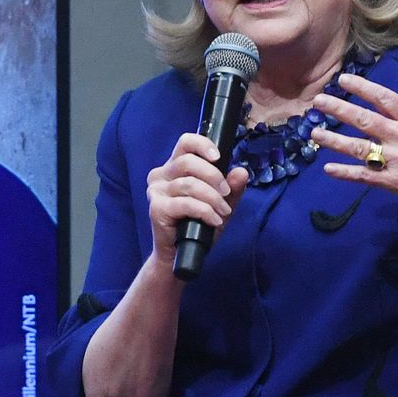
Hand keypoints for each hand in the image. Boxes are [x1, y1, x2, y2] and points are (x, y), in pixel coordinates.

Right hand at [145, 132, 251, 265]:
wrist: (179, 254)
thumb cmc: (197, 226)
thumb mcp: (220, 204)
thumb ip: (231, 188)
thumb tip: (241, 172)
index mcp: (174, 167)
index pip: (185, 142)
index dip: (202, 144)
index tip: (218, 157)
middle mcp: (160, 175)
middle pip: (188, 161)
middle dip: (213, 177)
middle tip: (226, 193)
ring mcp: (156, 192)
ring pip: (189, 184)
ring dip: (212, 199)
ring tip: (223, 212)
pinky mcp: (156, 208)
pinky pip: (185, 203)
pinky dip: (205, 212)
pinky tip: (214, 221)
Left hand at [309, 70, 397, 219]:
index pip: (385, 99)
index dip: (364, 88)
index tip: (343, 80)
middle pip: (365, 120)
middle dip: (339, 109)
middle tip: (317, 102)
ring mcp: (395, 160)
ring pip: (358, 148)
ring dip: (334, 141)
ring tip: (313, 133)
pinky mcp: (391, 182)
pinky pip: (363, 175)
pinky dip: (345, 173)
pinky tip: (327, 168)